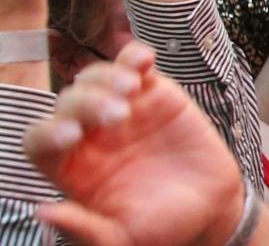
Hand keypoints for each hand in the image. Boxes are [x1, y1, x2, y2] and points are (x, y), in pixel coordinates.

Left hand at [24, 42, 245, 245]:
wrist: (211, 208)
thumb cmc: (162, 228)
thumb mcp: (121, 239)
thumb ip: (84, 229)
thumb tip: (43, 212)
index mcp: (73, 169)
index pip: (41, 141)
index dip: (47, 133)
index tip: (70, 136)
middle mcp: (91, 135)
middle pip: (68, 103)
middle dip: (87, 104)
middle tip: (118, 117)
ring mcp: (123, 109)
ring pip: (95, 77)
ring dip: (107, 78)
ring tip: (130, 90)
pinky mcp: (155, 93)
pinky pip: (134, 64)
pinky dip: (134, 56)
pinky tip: (143, 62)